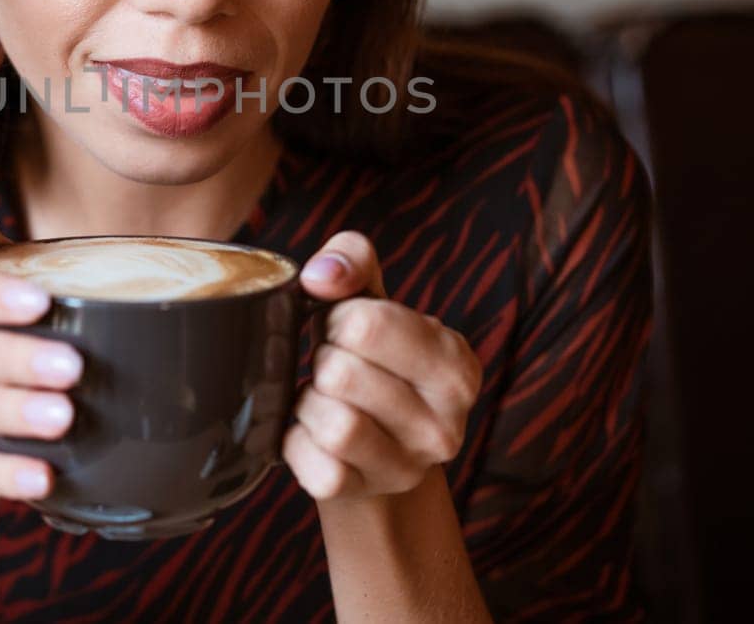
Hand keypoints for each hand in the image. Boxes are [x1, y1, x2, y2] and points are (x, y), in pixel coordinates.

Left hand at [283, 230, 482, 501]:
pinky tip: (313, 433)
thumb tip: (320, 276)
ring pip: (332, 424)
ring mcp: (407, 467)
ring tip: (325, 398)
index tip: (347, 329)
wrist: (372, 438)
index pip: (368, 324)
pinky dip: (297, 443)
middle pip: (342, 373)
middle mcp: (445, 424)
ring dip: (310, 403)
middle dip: (324, 361)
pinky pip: (313, 466)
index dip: (340, 318)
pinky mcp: (363, 494)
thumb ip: (351, 260)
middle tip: (335, 367)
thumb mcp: (371, 296)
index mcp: (456, 364)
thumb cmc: (370, 354)